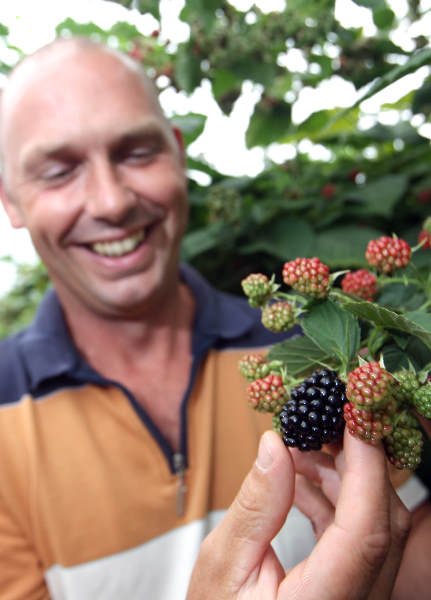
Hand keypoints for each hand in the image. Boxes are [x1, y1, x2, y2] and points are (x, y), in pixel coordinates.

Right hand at [186, 429, 410, 599]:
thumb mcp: (223, 565)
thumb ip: (255, 506)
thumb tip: (275, 445)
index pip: (367, 530)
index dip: (367, 467)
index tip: (356, 418)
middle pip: (383, 523)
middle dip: (358, 463)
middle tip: (325, 424)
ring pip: (376, 527)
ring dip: (344, 480)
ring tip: (299, 454)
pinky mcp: (352, 592)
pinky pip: (359, 539)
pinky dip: (336, 503)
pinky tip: (300, 484)